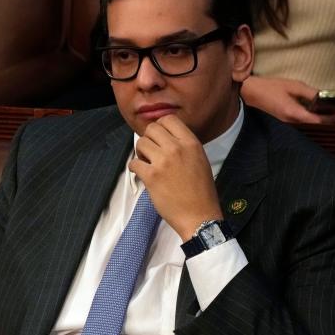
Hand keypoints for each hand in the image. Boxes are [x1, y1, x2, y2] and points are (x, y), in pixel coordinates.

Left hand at [129, 115, 221, 240]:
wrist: (200, 216)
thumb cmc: (201, 192)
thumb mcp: (200, 160)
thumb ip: (184, 146)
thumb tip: (165, 138)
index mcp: (191, 143)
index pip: (168, 119)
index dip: (160, 127)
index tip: (158, 137)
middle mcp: (177, 149)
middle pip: (151, 129)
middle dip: (148, 139)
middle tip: (151, 152)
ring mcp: (163, 162)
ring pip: (140, 143)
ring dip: (140, 153)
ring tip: (148, 163)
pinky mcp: (152, 176)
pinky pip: (134, 163)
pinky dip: (135, 168)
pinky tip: (142, 174)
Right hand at [241, 75, 334, 123]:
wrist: (250, 93)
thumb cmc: (270, 87)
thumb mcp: (293, 86)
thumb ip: (311, 93)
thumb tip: (325, 98)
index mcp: (293, 113)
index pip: (318, 121)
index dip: (331, 118)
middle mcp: (290, 122)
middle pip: (314, 125)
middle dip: (328, 120)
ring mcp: (286, 124)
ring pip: (308, 125)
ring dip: (319, 120)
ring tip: (329, 111)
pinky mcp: (284, 122)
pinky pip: (301, 123)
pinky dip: (310, 118)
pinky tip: (315, 111)